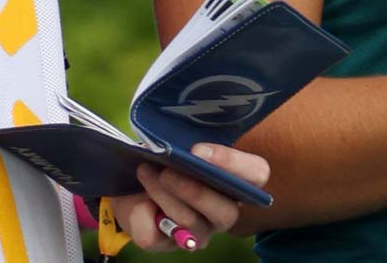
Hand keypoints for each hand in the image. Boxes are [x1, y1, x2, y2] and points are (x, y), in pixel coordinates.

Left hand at [107, 144, 270, 251]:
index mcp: (235, 181)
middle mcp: (222, 211)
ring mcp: (197, 232)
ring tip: (145, 171)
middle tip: (167, 171)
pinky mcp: (166, 244)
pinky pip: (155, 236)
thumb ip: (184, 142)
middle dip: (194, 191)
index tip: (197, 150)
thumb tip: (174, 143)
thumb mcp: (176, 145)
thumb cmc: (164, 158)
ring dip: (163, 194)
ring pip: (189, 222)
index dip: (232, 163)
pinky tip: (138, 200)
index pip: (256, 174)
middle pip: (226, 212)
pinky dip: (141, 215)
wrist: (130, 182)